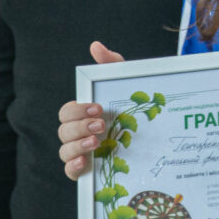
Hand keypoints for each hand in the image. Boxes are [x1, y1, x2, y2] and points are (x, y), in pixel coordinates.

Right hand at [58, 41, 125, 179]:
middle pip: (63, 129)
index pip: (67, 111)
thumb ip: (111, 65)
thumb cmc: (134, 108)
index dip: (78, 110)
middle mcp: (78, 134)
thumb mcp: (125, 86)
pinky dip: (73, 166)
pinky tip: (86, 161)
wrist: (155, 138)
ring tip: (96, 142)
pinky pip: (70, 171)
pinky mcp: (87, 172)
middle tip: (101, 124)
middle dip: (79, 126)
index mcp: (83, 115)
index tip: (98, 108)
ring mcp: (81, 153)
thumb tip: (95, 46)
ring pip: (64, 150)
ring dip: (76, 145)